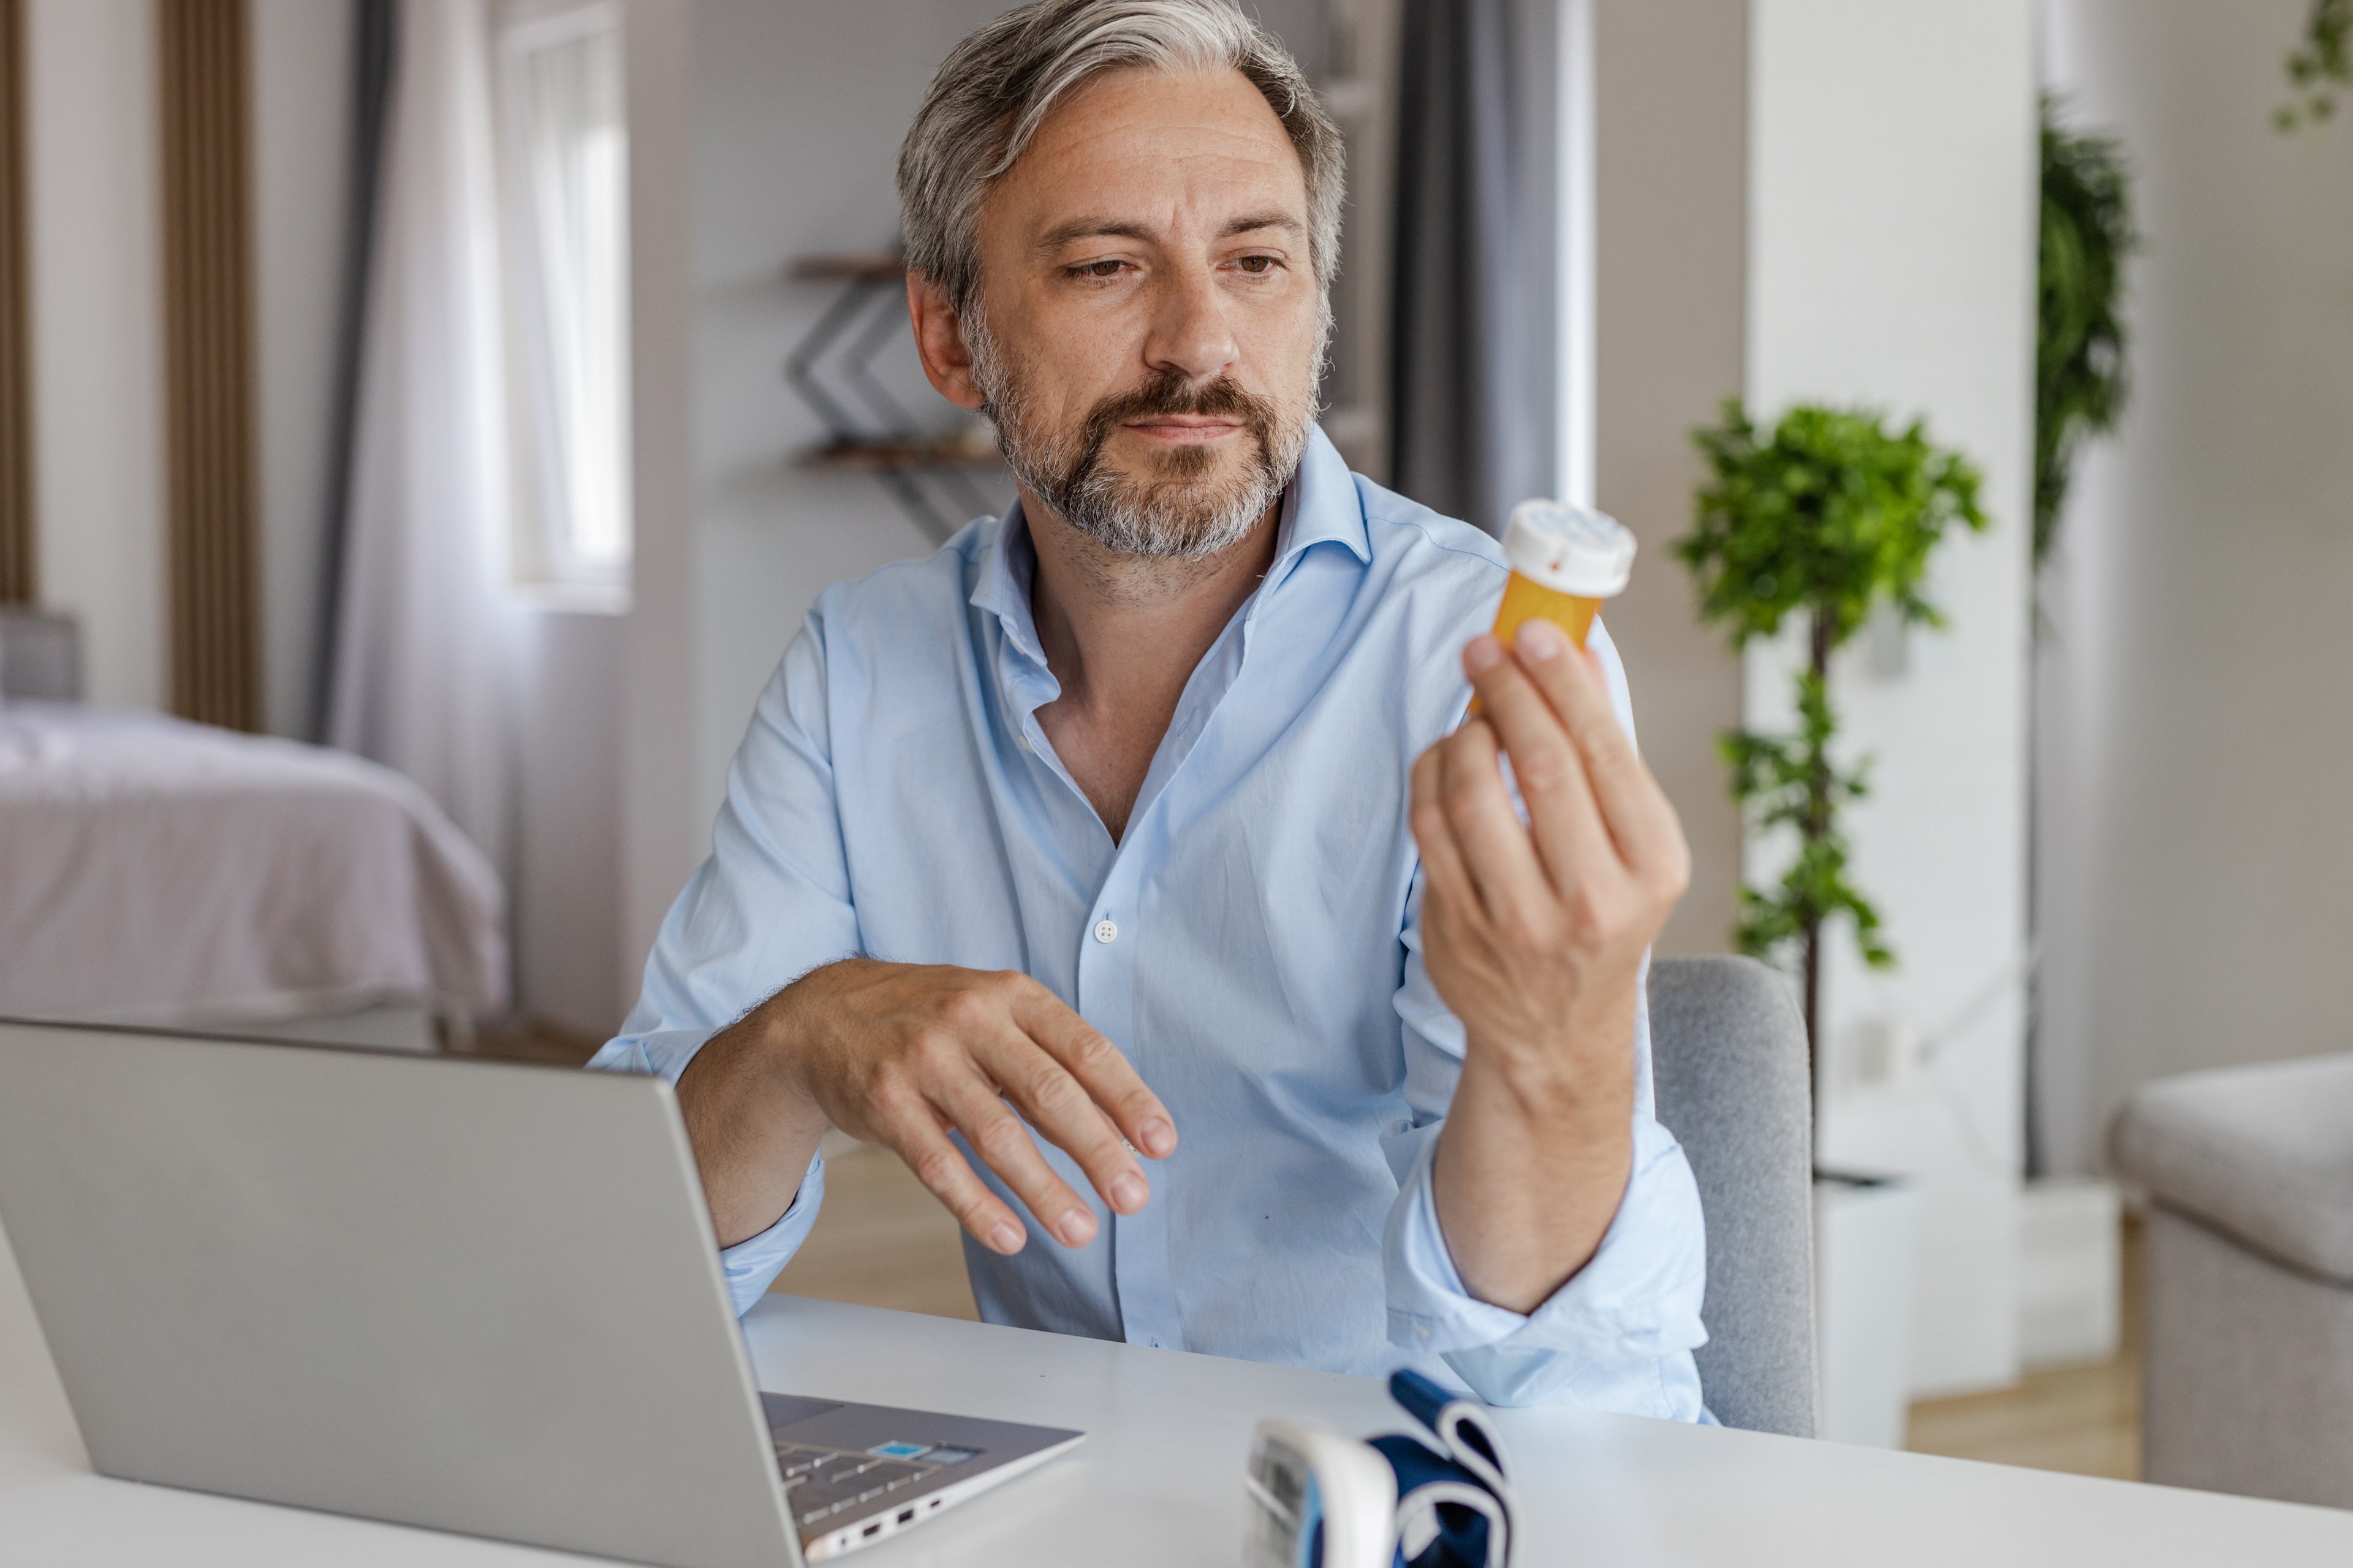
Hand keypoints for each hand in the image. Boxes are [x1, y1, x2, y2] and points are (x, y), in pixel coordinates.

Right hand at [689, 960, 1176, 1256]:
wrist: (822, 1014)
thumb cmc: (929, 1020)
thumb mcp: (993, 1012)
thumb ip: (1050, 1058)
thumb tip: (1121, 1126)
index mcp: (1012, 995)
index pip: (1085, 1049)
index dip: (1128, 1098)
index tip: (1160, 1145)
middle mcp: (971, 1019)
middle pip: (1048, 1093)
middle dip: (1097, 1151)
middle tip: (1132, 1198)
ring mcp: (924, 1060)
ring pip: (996, 1135)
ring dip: (1044, 1189)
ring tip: (1081, 1231)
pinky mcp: (884, 1101)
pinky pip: (937, 1164)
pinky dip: (977, 1205)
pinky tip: (1010, 1235)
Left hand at [1409, 619, 1690, 1088]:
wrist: (1555, 1033)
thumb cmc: (1601, 916)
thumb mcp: (1634, 848)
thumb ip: (1607, 757)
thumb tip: (1576, 655)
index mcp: (1651, 868)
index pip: (1603, 755)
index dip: (1563, 684)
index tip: (1535, 633)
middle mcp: (1591, 900)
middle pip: (1540, 767)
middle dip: (1509, 692)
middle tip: (1486, 649)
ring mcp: (1519, 921)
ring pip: (1472, 796)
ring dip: (1465, 737)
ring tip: (1473, 716)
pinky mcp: (1459, 930)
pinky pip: (1431, 829)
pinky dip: (1431, 777)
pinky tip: (1445, 758)